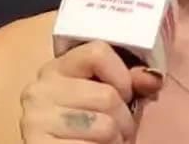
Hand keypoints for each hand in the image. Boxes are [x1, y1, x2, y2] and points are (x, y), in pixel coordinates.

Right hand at [19, 41, 163, 142]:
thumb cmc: (88, 123)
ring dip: (116, 139)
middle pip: (107, 96)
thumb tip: (153, 79)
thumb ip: (128, 82)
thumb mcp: (107, 95)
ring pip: (104, 127)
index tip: (126, 93)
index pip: (98, 53)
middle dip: (124, 118)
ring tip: (107, 141)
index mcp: (57, 67)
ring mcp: (35, 119)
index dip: (122, 75)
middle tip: (119, 129)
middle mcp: (40, 89)